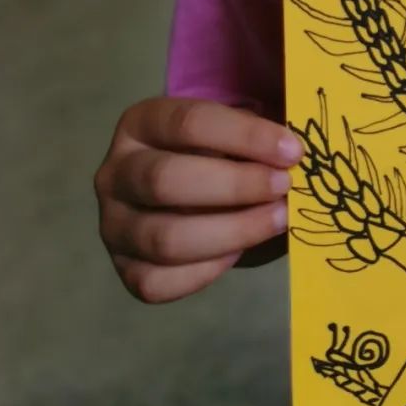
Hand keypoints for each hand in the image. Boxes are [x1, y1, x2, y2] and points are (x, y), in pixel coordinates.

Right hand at [95, 97, 302, 303]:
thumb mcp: (233, 132)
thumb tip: (292, 157)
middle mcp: (115, 172)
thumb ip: (256, 139)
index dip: (245, 137)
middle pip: (165, 180)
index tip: (292, 151)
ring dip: (232, 231)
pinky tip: (238, 251)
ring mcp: (113, 225)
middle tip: (285, 187)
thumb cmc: (220, 152)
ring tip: (277, 220)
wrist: (194, 190)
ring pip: (165, 238)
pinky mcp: (124, 269)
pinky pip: (159, 282)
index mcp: (141, 123)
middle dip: (236, 186)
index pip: (189, 123)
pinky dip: (207, 270)